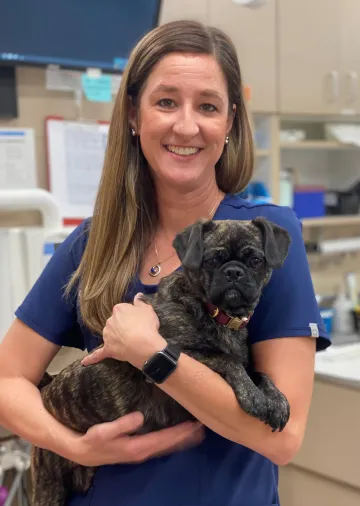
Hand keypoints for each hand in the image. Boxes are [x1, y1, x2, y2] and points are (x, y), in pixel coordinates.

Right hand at [70, 412, 203, 465]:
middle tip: (202, 426)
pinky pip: (161, 445)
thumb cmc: (94, 439)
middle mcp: (143, 451)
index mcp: (138, 446)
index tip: (194, 424)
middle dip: (186, 436)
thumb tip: (140, 416)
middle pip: (170, 444)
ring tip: (196, 431)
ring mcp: (142, 452)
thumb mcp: (104, 431)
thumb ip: (122, 424)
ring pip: (167, 446)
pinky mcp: (139, 449)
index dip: (180, 432)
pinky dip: (172, 441)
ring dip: (182, 439)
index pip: (164, 439)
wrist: (83, 451)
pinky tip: (178, 436)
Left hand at [81, 294, 165, 368]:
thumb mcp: (148, 310)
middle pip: (115, 322)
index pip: (122, 310)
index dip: (130, 316)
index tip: (138, 320)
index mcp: (119, 309)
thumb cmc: (147, 326)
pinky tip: (84, 362)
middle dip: (122, 326)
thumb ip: (140, 302)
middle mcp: (110, 320)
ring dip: (115, 337)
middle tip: (135, 331)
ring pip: (109, 334)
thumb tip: (137, 295)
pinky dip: (91, 358)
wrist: (144, 345)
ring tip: (128, 342)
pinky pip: (98, 354)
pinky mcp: (108, 349)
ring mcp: (107, 335)